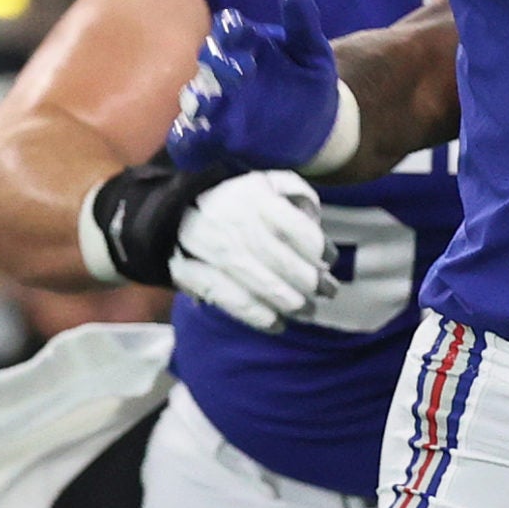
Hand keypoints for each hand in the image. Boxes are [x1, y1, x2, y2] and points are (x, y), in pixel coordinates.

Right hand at [168, 171, 334, 332]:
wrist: (179, 210)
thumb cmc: (240, 200)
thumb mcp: (270, 183)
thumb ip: (299, 196)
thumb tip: (316, 222)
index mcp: (253, 196)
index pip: (293, 227)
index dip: (316, 248)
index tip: (330, 261)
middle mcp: (230, 220)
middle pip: (277, 258)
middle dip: (308, 281)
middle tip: (327, 292)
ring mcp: (208, 248)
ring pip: (255, 281)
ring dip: (287, 302)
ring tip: (307, 311)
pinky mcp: (190, 272)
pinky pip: (228, 299)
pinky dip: (255, 316)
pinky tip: (277, 324)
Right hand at [169, 0, 341, 172]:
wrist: (313, 126)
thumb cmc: (308, 79)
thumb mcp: (313, 53)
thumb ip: (303, 25)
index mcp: (246, 43)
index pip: (229, 29)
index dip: (231, 31)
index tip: (242, 37)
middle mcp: (223, 70)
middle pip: (210, 61)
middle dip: (218, 66)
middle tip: (240, 77)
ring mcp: (215, 103)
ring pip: (194, 99)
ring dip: (198, 102)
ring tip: (207, 108)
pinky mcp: (212, 137)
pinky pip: (188, 140)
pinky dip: (185, 142)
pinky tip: (192, 142)